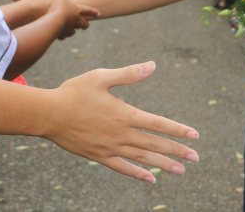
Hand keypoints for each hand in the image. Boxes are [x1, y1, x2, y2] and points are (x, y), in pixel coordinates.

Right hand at [43, 0, 97, 39]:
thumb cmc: (57, 6)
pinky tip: (60, 35)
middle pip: (84, 24)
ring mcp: (70, 28)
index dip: (93, 11)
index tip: (99, 14)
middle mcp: (76, 20)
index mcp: (77, 10)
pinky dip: (62, 35)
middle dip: (85, 24)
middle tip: (86, 25)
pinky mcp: (63, 34)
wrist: (53, 22)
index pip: (88, 10)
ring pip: (75, 31)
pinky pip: (64, 36)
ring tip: (72, 30)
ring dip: (74, 30)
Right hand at [43, 62, 199, 181]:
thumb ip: (129, 74)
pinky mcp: (99, 156)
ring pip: (142, 159)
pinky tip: (151, 179)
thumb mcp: (102, 77)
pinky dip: (138, 174)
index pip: (158, 123)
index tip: (195, 136)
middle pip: (155, 144)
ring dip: (163, 164)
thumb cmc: (74, 92)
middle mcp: (121, 134)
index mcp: (125, 114)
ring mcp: (110, 147)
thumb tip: (153, 65)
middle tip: (195, 157)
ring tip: (181, 170)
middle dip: (177, 151)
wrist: (49, 114)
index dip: (178, 130)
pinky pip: (123, 168)